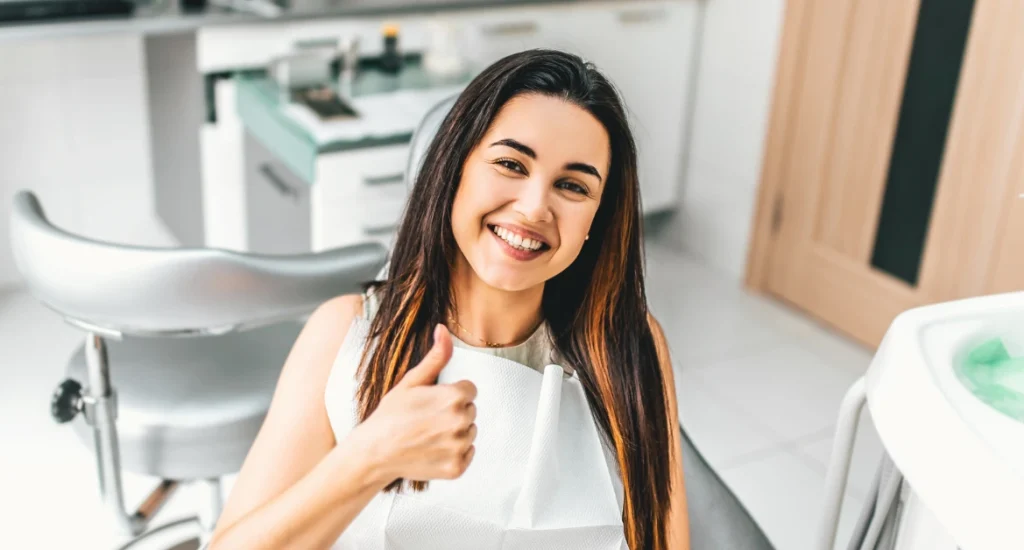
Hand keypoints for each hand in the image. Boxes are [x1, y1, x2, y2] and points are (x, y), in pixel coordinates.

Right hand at [354, 324, 476, 484]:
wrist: (374, 453)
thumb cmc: (390, 416)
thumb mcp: (411, 381)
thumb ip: (436, 357)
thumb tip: (443, 329)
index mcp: (454, 397)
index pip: (469, 390)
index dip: (449, 394)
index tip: (431, 402)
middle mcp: (461, 422)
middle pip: (470, 410)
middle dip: (453, 412)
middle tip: (426, 419)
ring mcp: (459, 447)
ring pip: (470, 432)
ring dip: (454, 433)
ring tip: (428, 435)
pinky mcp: (457, 468)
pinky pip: (468, 454)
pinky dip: (454, 454)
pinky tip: (432, 450)